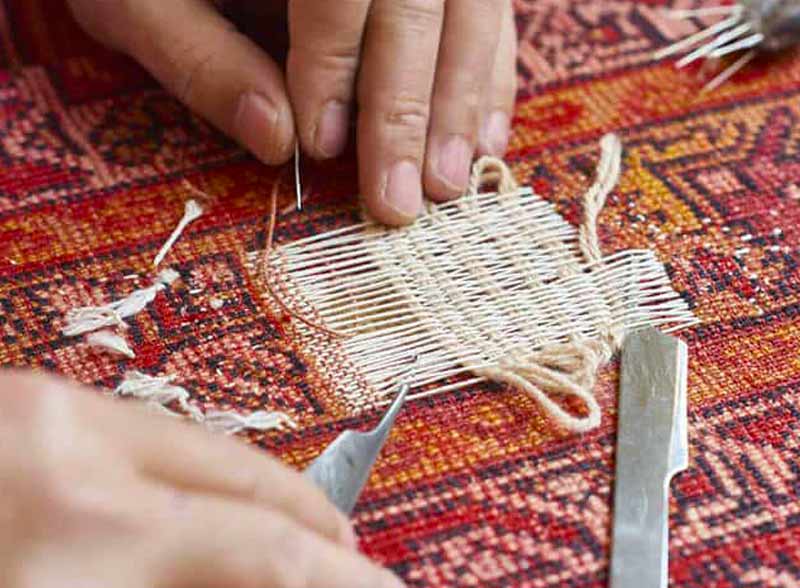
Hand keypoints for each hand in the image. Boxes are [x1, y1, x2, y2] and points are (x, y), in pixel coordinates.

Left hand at [0, 371, 402, 587]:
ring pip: (195, 443)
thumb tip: (286, 571)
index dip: (338, 575)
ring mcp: (42, 407)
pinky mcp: (23, 399)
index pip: (264, 546)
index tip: (382, 587)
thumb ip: (202, 581)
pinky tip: (198, 510)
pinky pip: (139, 432)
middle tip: (344, 560)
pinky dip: (183, 475)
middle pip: (242, 473)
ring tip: (280, 538)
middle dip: (306, 519)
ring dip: (245, 495)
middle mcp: (72, 441)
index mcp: (86, 525)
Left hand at [67, 0, 516, 224]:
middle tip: (400, 200)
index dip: (335, 64)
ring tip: (450, 184)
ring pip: (472, 9)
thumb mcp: (142, 0)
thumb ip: (201, 59)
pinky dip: (488, 81)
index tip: (322, 144)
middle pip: (418, 2)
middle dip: (409, 107)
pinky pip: (488, 18)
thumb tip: (277, 142)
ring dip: (462, 103)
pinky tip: (481, 143)